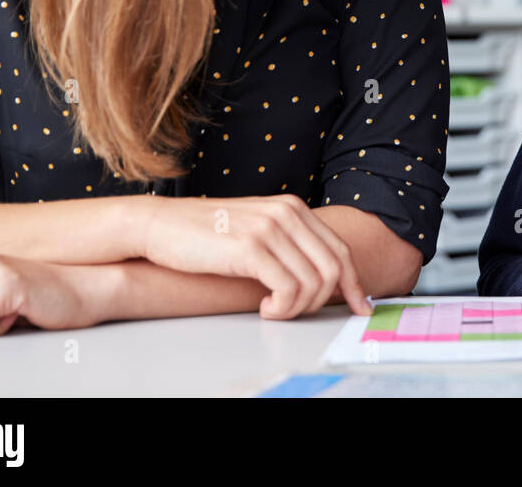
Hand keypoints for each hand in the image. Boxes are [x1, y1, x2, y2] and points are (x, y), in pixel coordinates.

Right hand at [139, 193, 370, 318]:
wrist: (160, 226)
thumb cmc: (207, 236)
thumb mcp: (257, 230)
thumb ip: (288, 244)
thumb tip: (320, 278)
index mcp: (294, 208)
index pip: (340, 250)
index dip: (354, 283)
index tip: (360, 307)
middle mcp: (287, 213)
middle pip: (333, 269)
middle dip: (324, 301)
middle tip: (295, 313)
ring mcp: (270, 228)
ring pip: (313, 283)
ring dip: (298, 308)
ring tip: (273, 311)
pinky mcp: (251, 247)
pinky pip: (289, 289)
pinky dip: (283, 308)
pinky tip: (265, 309)